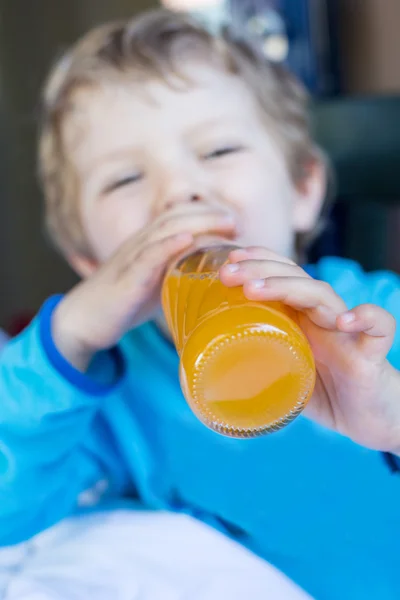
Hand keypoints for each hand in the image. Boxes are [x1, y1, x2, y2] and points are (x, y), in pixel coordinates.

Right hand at [53, 205, 236, 370]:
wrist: (84, 320)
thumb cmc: (124, 302)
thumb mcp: (157, 282)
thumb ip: (179, 274)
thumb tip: (213, 280)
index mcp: (149, 245)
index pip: (179, 217)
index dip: (206, 214)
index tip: (233, 223)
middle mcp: (140, 244)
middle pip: (176, 216)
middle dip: (208, 214)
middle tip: (235, 221)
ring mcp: (132, 259)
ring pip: (165, 230)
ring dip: (197, 223)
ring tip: (223, 223)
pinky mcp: (126, 279)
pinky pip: (147, 256)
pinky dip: (168, 245)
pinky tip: (187, 240)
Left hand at [220, 247, 399, 453]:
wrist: (373, 420)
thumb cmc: (329, 396)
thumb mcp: (285, 380)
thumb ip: (260, 370)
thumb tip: (213, 378)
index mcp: (303, 320)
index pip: (283, 277)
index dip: (259, 263)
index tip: (228, 261)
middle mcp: (323, 319)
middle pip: (296, 279)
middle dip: (260, 270)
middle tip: (228, 273)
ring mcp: (347, 333)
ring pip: (323, 296)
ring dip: (289, 287)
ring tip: (253, 290)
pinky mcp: (372, 354)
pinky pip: (379, 327)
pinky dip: (366, 318)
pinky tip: (344, 321)